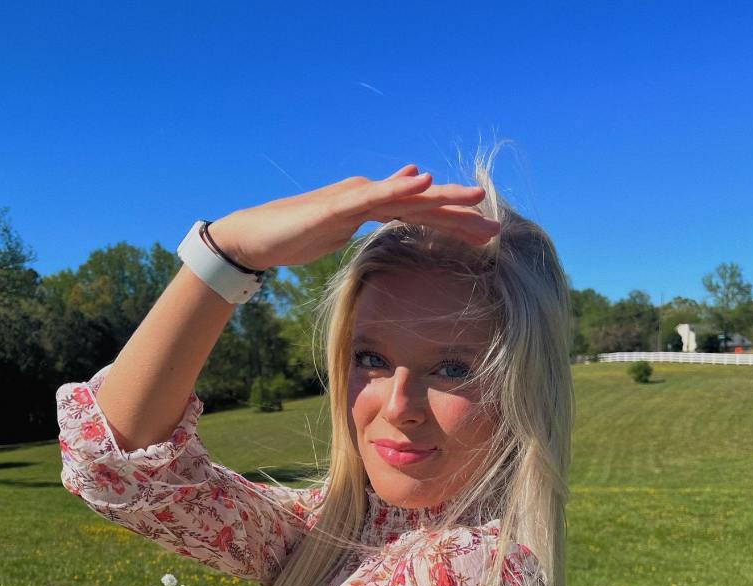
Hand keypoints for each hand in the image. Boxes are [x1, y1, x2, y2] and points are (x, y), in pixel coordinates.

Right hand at [208, 164, 499, 271]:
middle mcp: (369, 195)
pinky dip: (399, 188)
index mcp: (373, 206)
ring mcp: (355, 196)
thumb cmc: (296, 236)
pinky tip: (424, 183)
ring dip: (443, 198)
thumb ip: (366, 221)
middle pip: (422, 205)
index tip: (485, 236)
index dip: (453, 224)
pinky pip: (374, 197)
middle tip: (496, 228)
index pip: (420, 215)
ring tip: (476, 199)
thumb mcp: (340, 232)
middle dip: (460, 216)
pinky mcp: (338, 205)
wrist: (256, 236)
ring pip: (407, 198)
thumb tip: (392, 206)